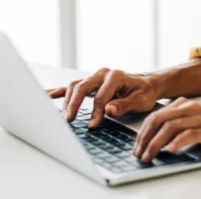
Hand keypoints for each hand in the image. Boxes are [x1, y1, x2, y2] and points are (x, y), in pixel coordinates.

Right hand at [48, 68, 163, 127]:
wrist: (148, 84)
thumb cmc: (144, 93)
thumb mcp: (139, 101)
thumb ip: (123, 106)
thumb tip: (108, 110)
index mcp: (116, 76)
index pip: (100, 97)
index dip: (95, 113)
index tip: (92, 126)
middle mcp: (104, 73)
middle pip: (82, 87)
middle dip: (75, 104)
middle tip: (70, 120)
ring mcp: (96, 76)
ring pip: (76, 85)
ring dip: (69, 100)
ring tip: (67, 115)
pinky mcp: (92, 82)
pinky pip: (74, 85)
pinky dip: (63, 91)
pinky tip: (52, 96)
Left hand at [132, 98, 200, 161]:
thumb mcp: (196, 120)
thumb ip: (179, 125)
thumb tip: (157, 140)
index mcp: (184, 105)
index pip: (155, 116)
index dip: (142, 132)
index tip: (137, 146)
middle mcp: (190, 108)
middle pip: (158, 119)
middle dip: (145, 138)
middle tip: (139, 153)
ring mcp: (200, 118)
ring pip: (170, 127)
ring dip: (156, 143)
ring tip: (149, 156)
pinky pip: (189, 134)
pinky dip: (177, 142)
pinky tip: (170, 151)